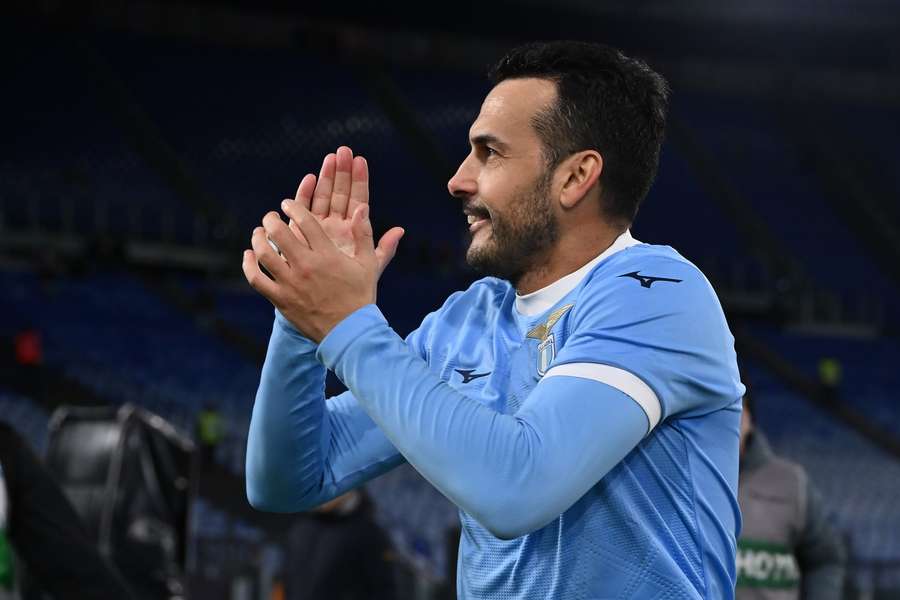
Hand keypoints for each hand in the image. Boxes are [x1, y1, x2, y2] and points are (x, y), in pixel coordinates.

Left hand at [242, 148, 403, 341]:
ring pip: (264, 253)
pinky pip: (256, 279)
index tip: (287, 204)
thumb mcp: (368, 264)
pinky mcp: (281, 300)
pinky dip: (248, 265)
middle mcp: (306, 266)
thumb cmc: (360, 297)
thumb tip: (362, 207)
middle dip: (271, 219)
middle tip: (271, 217)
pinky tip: (249, 255)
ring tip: (259, 232)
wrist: (349, 332)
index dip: (292, 207)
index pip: (304, 220)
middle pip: (279, 233)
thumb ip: (364, 234)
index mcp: (327, 255)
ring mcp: (291, 283)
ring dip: (258, 238)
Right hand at [290, 146, 402, 276]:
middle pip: (340, 194)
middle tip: (344, 151)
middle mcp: (336, 227)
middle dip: (342, 172)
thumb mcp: (371, 268)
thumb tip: (400, 230)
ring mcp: (318, 228)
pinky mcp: (299, 233)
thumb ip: (385, 250)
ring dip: (325, 178)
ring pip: (322, 198)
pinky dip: (305, 195)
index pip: (359, 200)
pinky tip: (309, 179)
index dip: (360, 181)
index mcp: (354, 231)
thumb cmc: (350, 289)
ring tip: (329, 158)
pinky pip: (302, 211)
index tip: (361, 161)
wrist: (325, 305)